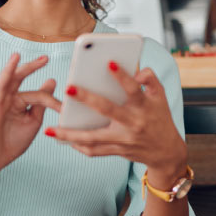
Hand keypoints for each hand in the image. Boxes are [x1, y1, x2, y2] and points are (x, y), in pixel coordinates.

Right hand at [0, 53, 61, 178]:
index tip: (63, 108)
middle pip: (16, 79)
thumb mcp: (33, 120)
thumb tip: (52, 80)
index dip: (50, 99)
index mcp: (18, 100)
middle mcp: (6, 100)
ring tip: (16, 58)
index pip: (36, 94)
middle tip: (44, 59)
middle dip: (29, 68)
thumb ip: (40, 102)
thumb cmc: (13, 140)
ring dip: (7, 72)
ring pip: (0, 87)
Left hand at [46, 62, 187, 184]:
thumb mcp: (160, 96)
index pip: (133, 89)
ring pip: (94, 138)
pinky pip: (94, 151)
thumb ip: (150, 79)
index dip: (123, 77)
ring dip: (71, 135)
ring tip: (50, 130)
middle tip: (68, 87)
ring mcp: (124, 140)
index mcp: (144, 106)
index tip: (109, 63)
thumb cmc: (160, 117)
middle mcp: (133, 123)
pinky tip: (62, 139)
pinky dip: (78, 146)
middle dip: (87, 99)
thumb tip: (136, 71)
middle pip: (108, 110)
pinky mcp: (117, 151)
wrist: (165, 152)